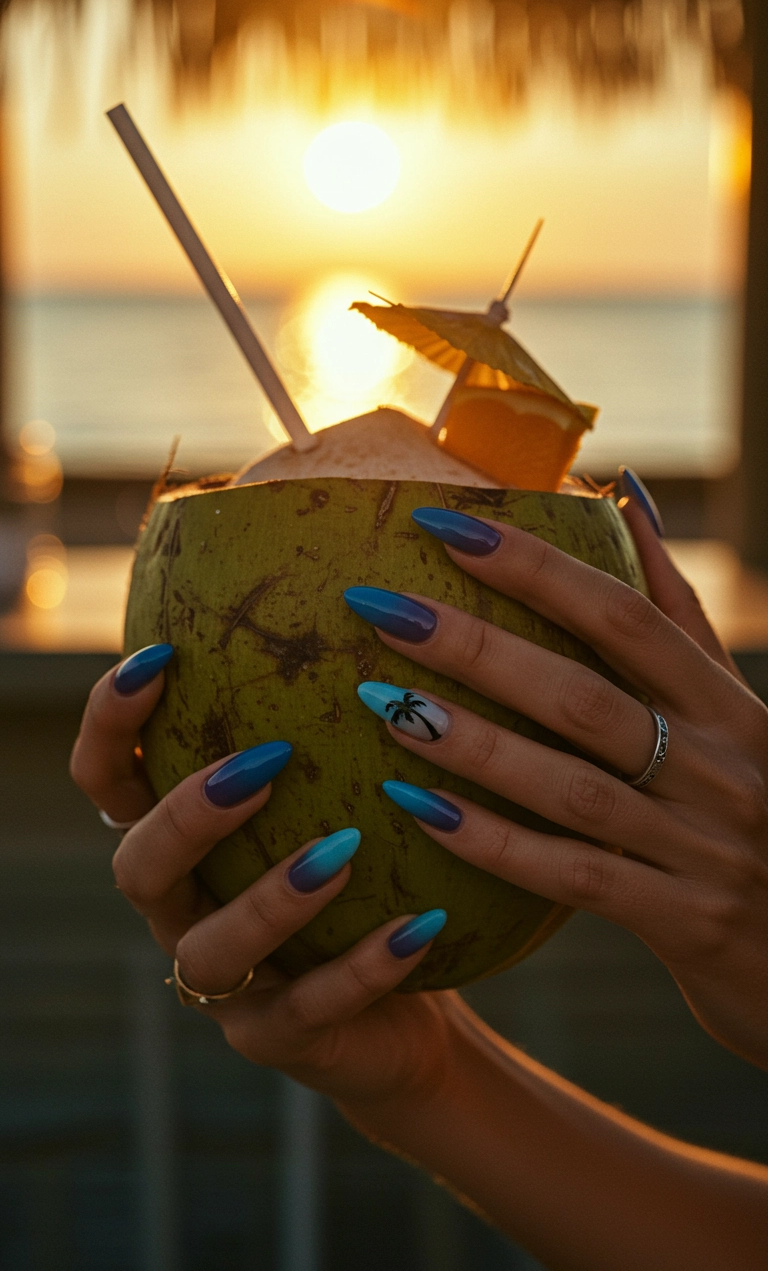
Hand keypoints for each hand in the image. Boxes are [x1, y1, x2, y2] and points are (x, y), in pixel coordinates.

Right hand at [69, 655, 457, 1105]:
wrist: (403, 1006)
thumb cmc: (368, 865)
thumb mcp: (343, 785)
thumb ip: (327, 708)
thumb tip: (357, 577)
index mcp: (179, 839)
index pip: (110, 778)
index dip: (114, 722)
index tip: (161, 656)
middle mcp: (183, 906)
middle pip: (139, 865)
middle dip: (188, 812)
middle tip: (264, 762)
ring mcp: (225, 983)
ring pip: (210, 949)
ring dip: (270, 899)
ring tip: (345, 848)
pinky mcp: (279, 1039)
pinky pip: (311, 1007)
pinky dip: (362, 966)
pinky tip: (423, 925)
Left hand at [346, 487, 767, 1069]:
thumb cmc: (753, 808)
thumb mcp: (732, 709)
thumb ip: (675, 610)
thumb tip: (623, 492)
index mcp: (729, 705)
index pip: (624, 616)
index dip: (536, 567)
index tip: (444, 527)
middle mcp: (722, 767)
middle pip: (584, 697)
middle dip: (478, 648)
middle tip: (382, 610)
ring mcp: (705, 848)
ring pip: (570, 788)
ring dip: (472, 744)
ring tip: (383, 704)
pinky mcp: (684, 920)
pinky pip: (572, 877)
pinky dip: (493, 842)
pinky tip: (418, 810)